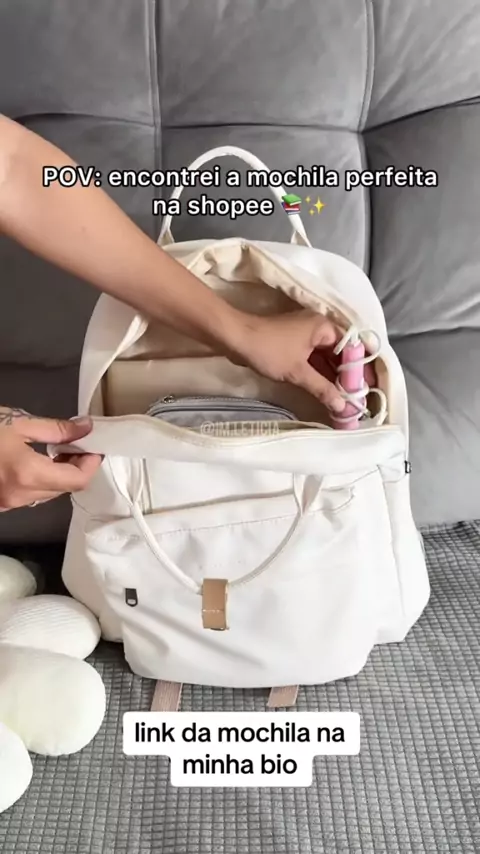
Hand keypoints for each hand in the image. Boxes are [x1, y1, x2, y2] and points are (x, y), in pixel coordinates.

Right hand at [0, 409, 102, 510]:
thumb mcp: (18, 423)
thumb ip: (56, 429)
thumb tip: (86, 428)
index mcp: (28, 474)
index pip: (77, 480)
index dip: (91, 464)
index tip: (94, 447)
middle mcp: (20, 495)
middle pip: (65, 489)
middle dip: (77, 468)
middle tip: (78, 445)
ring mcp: (8, 503)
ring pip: (49, 494)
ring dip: (60, 476)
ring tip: (58, 451)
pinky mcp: (1, 504)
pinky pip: (31, 496)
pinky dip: (41, 482)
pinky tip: (37, 463)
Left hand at [233, 311, 375, 413]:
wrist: (235, 338)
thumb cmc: (269, 350)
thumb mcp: (298, 372)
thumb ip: (322, 389)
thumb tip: (343, 406)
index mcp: (324, 327)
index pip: (352, 348)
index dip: (361, 369)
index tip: (368, 388)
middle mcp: (319, 327)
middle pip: (341, 353)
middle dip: (348, 376)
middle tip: (358, 397)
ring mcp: (306, 335)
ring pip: (327, 358)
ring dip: (334, 377)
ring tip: (345, 399)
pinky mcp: (294, 344)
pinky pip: (314, 359)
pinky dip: (320, 374)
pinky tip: (327, 391)